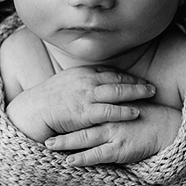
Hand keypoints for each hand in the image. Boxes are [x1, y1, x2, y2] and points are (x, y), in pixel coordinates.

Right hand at [6, 66, 155, 141]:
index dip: (127, 76)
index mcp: (82, 72)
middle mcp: (87, 80)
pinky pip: (109, 110)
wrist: (33, 110)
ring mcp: (86, 95)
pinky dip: (124, 111)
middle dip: (137, 82)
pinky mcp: (84, 111)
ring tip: (151, 94)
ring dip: (136, 92)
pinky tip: (137, 113)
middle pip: (118, 79)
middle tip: (152, 87)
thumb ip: (81, 83)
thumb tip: (93, 86)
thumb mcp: (65, 84)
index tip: (139, 80)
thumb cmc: (47, 101)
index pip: (110, 72)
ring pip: (117, 91)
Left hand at [44, 102, 181, 165]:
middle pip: (78, 120)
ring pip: (83, 137)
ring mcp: (113, 132)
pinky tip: (69, 162)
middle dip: (59, 124)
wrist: (169, 128)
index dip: (66, 110)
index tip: (49, 112)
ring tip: (48, 145)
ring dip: (64, 142)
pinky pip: (97, 155)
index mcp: (110, 105)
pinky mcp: (120, 148)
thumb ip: (112, 107)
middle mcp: (109, 117)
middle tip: (42, 127)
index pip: (84, 106)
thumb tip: (98, 109)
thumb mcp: (128, 105)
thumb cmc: (150, 118)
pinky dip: (82, 158)